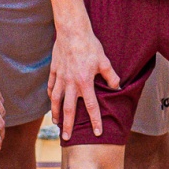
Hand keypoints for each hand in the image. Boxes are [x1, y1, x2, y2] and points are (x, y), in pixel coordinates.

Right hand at [50, 23, 118, 138]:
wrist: (71, 30)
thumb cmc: (89, 45)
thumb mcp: (104, 60)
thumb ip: (111, 75)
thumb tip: (117, 86)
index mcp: (85, 82)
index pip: (91, 106)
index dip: (95, 121)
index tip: (97, 132)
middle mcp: (70, 83)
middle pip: (69, 109)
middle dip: (68, 125)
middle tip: (67, 138)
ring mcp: (60, 77)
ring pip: (56, 100)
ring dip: (56, 113)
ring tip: (56, 123)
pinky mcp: (54, 70)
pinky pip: (51, 86)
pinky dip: (51, 96)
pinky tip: (52, 101)